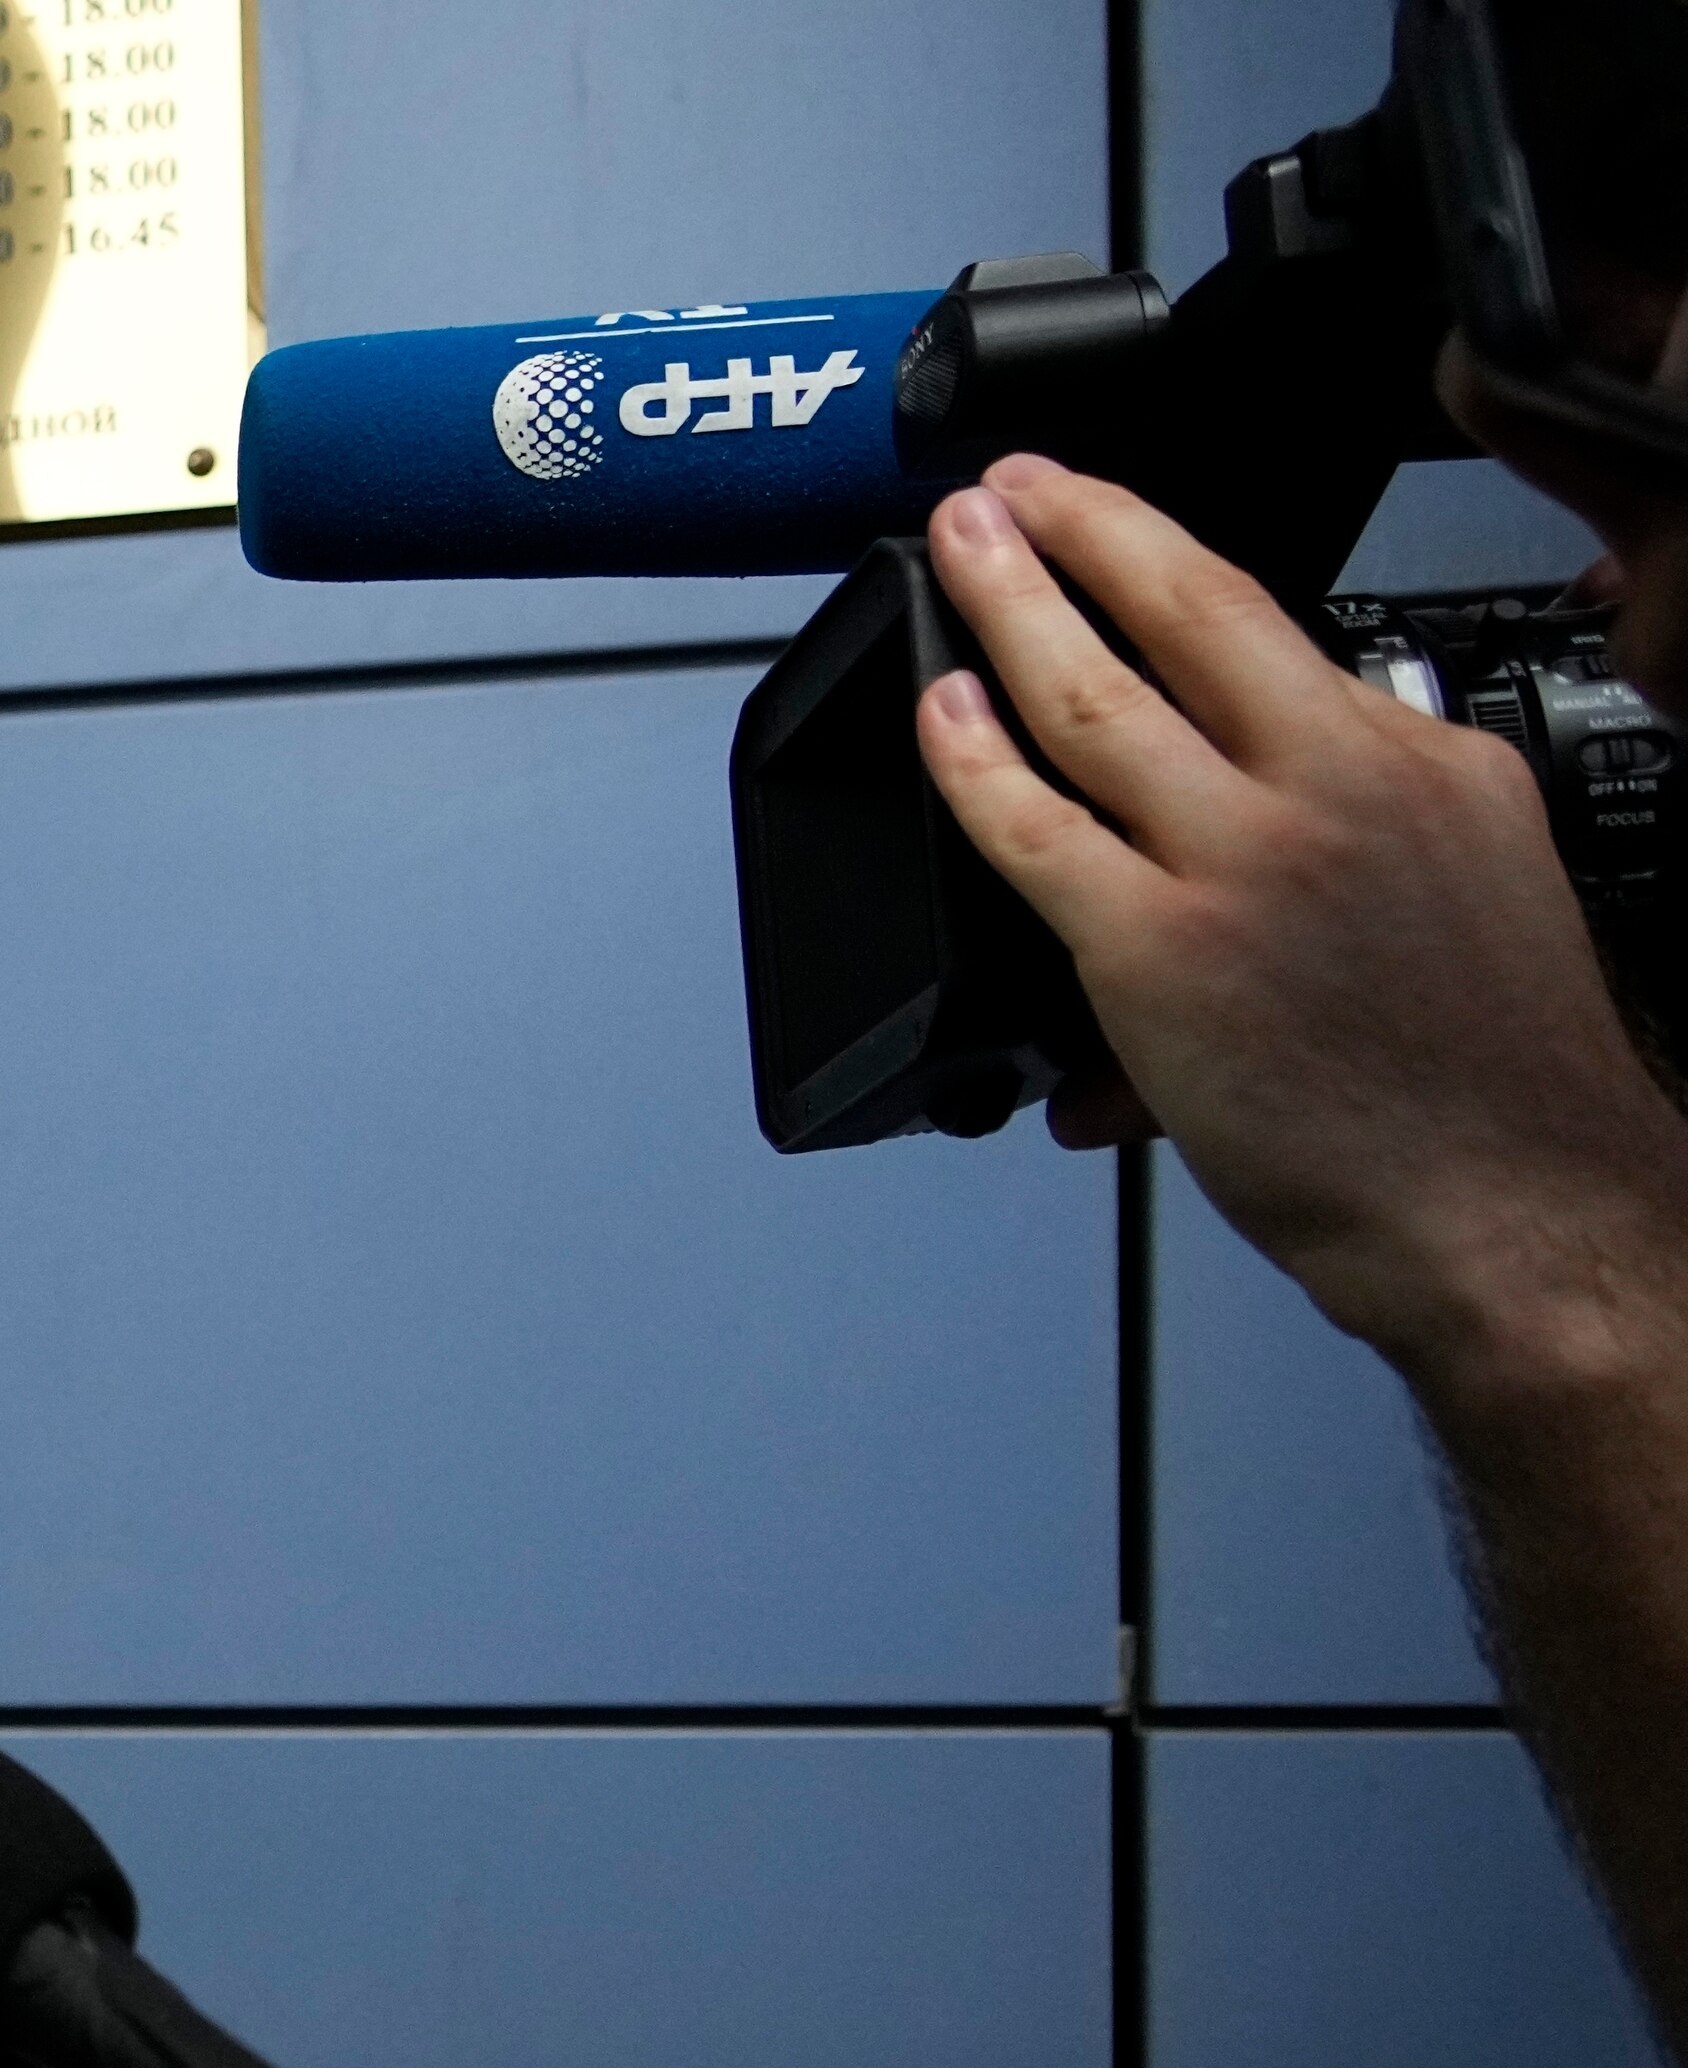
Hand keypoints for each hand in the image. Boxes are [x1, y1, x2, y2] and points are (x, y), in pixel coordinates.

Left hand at [912, 455, 1687, 1403]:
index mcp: (1423, 758)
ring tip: (957, 550)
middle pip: (1187, 608)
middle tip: (1009, 484)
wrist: (1511, 1202)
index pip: (1274, 625)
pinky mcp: (1158, 949)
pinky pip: (1034, 828)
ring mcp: (1243, 862)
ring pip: (1093, 696)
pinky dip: (969, 761)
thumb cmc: (1490, 1079)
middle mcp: (1340, 784)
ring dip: (1009, 605)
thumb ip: (1362, 822)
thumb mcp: (1473, 882)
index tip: (1106, 515)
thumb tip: (1260, 810)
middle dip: (1082, 525)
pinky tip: (938, 707)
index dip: (1163, 552)